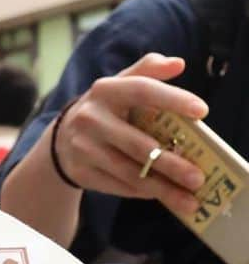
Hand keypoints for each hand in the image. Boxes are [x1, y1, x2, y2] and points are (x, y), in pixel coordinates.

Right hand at [53, 53, 208, 218]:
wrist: (61, 140)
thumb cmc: (105, 109)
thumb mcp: (121, 84)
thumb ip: (148, 69)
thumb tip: (178, 64)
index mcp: (106, 90)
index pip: (142, 90)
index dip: (172, 100)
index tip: (202, 111)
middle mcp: (91, 119)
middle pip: (138, 145)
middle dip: (171, 164)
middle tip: (198, 178)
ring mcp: (83, 149)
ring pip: (128, 172)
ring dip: (160, 187)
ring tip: (187, 199)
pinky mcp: (80, 173)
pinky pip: (117, 185)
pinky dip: (142, 192)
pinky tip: (161, 195)